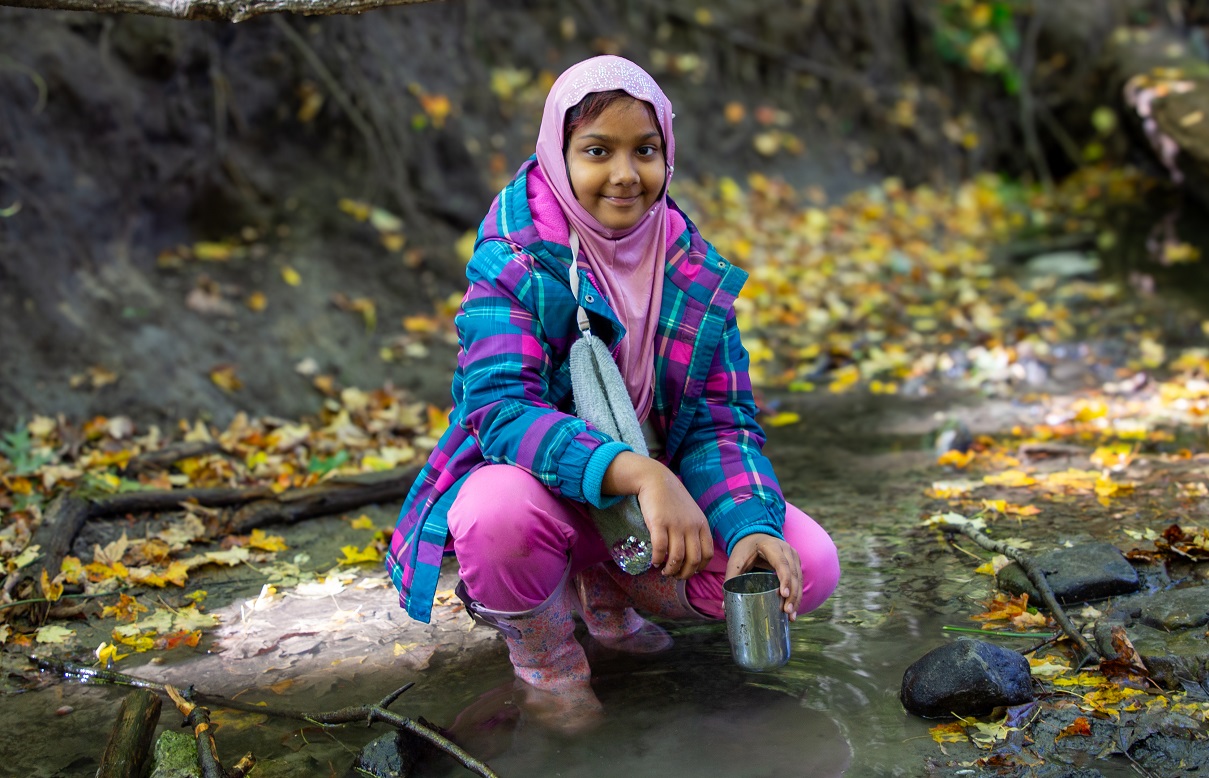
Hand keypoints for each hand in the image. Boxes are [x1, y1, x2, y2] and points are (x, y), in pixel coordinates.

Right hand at [602, 452, 712, 579]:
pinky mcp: (659, 523)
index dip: (699, 568)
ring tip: (664, 571)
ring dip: (670, 570)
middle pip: (693, 560)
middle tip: (675, 576)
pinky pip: (660, 548)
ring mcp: (675, 524)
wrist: (656, 480)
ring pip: (676, 557)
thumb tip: (692, 556)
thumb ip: (695, 531)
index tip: (690, 572)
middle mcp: (691, 526)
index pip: (707, 554)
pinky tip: (654, 562)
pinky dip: (657, 559)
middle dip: (684, 574)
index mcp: (702, 524)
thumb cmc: (673, 499)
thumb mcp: (692, 513)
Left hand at [724, 533, 801, 620]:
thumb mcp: (736, 561)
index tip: (783, 595)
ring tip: (791, 616)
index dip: (784, 579)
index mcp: (771, 546)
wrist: (754, 536)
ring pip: (798, 579)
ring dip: (796, 598)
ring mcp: (793, 556)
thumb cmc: (745, 549)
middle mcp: (786, 549)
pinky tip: (793, 608)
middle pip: (793, 573)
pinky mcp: (795, 563)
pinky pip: (799, 580)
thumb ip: (730, 580)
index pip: (782, 563)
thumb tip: (724, 606)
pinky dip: (797, 594)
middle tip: (787, 612)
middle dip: (792, 594)